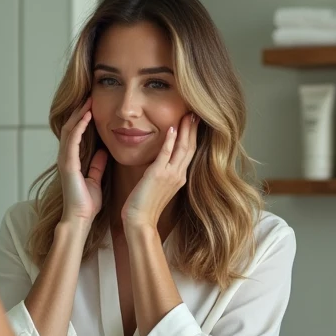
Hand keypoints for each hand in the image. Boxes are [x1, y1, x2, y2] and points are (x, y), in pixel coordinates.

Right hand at [58, 97, 107, 224]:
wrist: (80, 218)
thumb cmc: (87, 203)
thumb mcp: (95, 179)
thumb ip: (97, 165)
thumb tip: (103, 152)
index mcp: (73, 160)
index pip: (76, 133)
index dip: (83, 118)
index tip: (94, 105)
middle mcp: (66, 157)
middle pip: (70, 127)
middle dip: (80, 111)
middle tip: (90, 96)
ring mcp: (65, 159)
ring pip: (69, 130)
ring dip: (79, 114)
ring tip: (89, 101)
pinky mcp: (68, 164)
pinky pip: (72, 140)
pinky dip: (79, 127)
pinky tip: (87, 116)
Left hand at [122, 113, 198, 227]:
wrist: (140, 221)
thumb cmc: (145, 207)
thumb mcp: (158, 187)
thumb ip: (162, 174)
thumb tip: (160, 164)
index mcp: (179, 178)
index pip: (190, 153)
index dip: (192, 136)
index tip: (193, 123)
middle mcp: (178, 175)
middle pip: (190, 147)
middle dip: (193, 129)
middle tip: (195, 113)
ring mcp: (170, 175)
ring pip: (182, 148)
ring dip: (185, 130)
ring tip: (187, 115)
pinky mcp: (158, 174)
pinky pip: (166, 154)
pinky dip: (170, 141)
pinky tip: (172, 129)